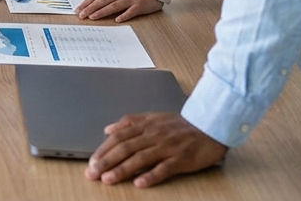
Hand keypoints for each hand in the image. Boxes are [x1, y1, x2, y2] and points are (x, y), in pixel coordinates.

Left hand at [77, 0, 164, 21]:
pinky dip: (124, 15)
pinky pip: (131, 11)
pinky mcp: (139, 6)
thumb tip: (90, 3)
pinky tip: (118, 20)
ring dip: (102, 11)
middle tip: (82, 15)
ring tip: (93, 17)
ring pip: (114, 5)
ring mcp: (129, 0)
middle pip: (102, 0)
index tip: (77, 10)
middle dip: (90, 7)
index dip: (86, 2)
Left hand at [85, 112, 226, 187]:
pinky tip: (139, 183)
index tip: (91, 162)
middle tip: (92, 173)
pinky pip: (164, 168)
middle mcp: (154, 135)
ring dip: (122, 169)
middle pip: (125, 148)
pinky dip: (151, 175)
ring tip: (108, 179)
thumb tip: (108, 129)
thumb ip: (130, 122)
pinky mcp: (181, 159)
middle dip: (106, 161)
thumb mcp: (153, 117)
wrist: (210, 126)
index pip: (119, 138)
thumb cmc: (181, 125)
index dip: (103, 150)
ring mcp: (167, 147)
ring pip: (140, 158)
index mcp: (146, 125)